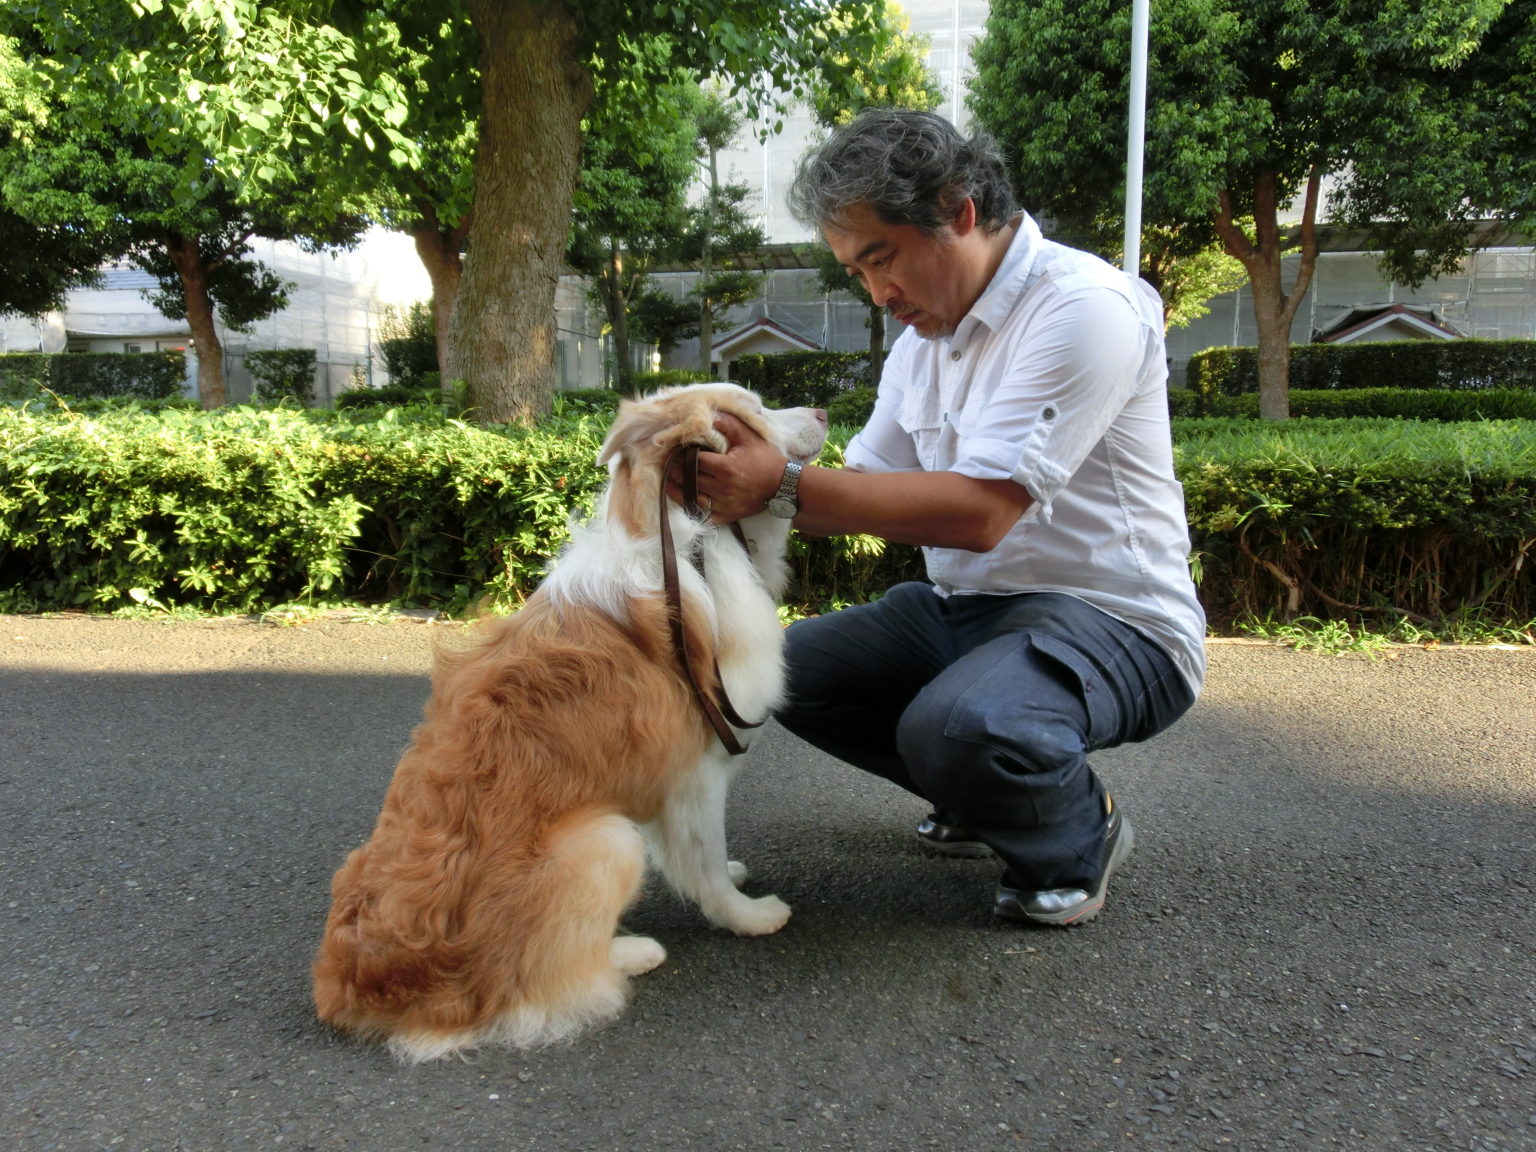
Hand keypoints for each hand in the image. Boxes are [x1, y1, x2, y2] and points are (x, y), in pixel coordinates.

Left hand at [665, 412, 788, 522]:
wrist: (783, 485)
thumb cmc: (766, 459)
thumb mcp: (750, 437)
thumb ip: (729, 425)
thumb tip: (710, 415)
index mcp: (725, 467)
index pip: (694, 461)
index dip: (682, 455)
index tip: (675, 450)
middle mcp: (722, 488)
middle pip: (690, 479)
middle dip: (677, 471)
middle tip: (668, 464)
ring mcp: (724, 504)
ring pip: (692, 498)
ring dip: (679, 490)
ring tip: (670, 481)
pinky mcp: (727, 516)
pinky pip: (704, 516)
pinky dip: (693, 509)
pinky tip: (686, 500)